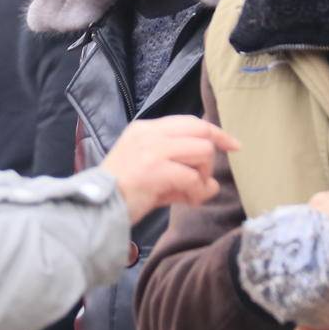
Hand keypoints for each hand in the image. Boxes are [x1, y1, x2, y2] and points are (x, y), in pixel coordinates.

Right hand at [99, 116, 241, 223]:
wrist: (95, 208)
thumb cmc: (121, 194)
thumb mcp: (150, 174)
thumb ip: (180, 173)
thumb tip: (211, 185)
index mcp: (145, 129)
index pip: (189, 121)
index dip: (215, 132)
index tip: (233, 145)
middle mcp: (149, 133)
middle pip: (200, 129)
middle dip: (215, 152)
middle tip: (210, 176)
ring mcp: (152, 149)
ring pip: (202, 150)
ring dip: (204, 174)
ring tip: (192, 192)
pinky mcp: (154, 168)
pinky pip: (192, 176)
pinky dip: (197, 191)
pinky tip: (189, 201)